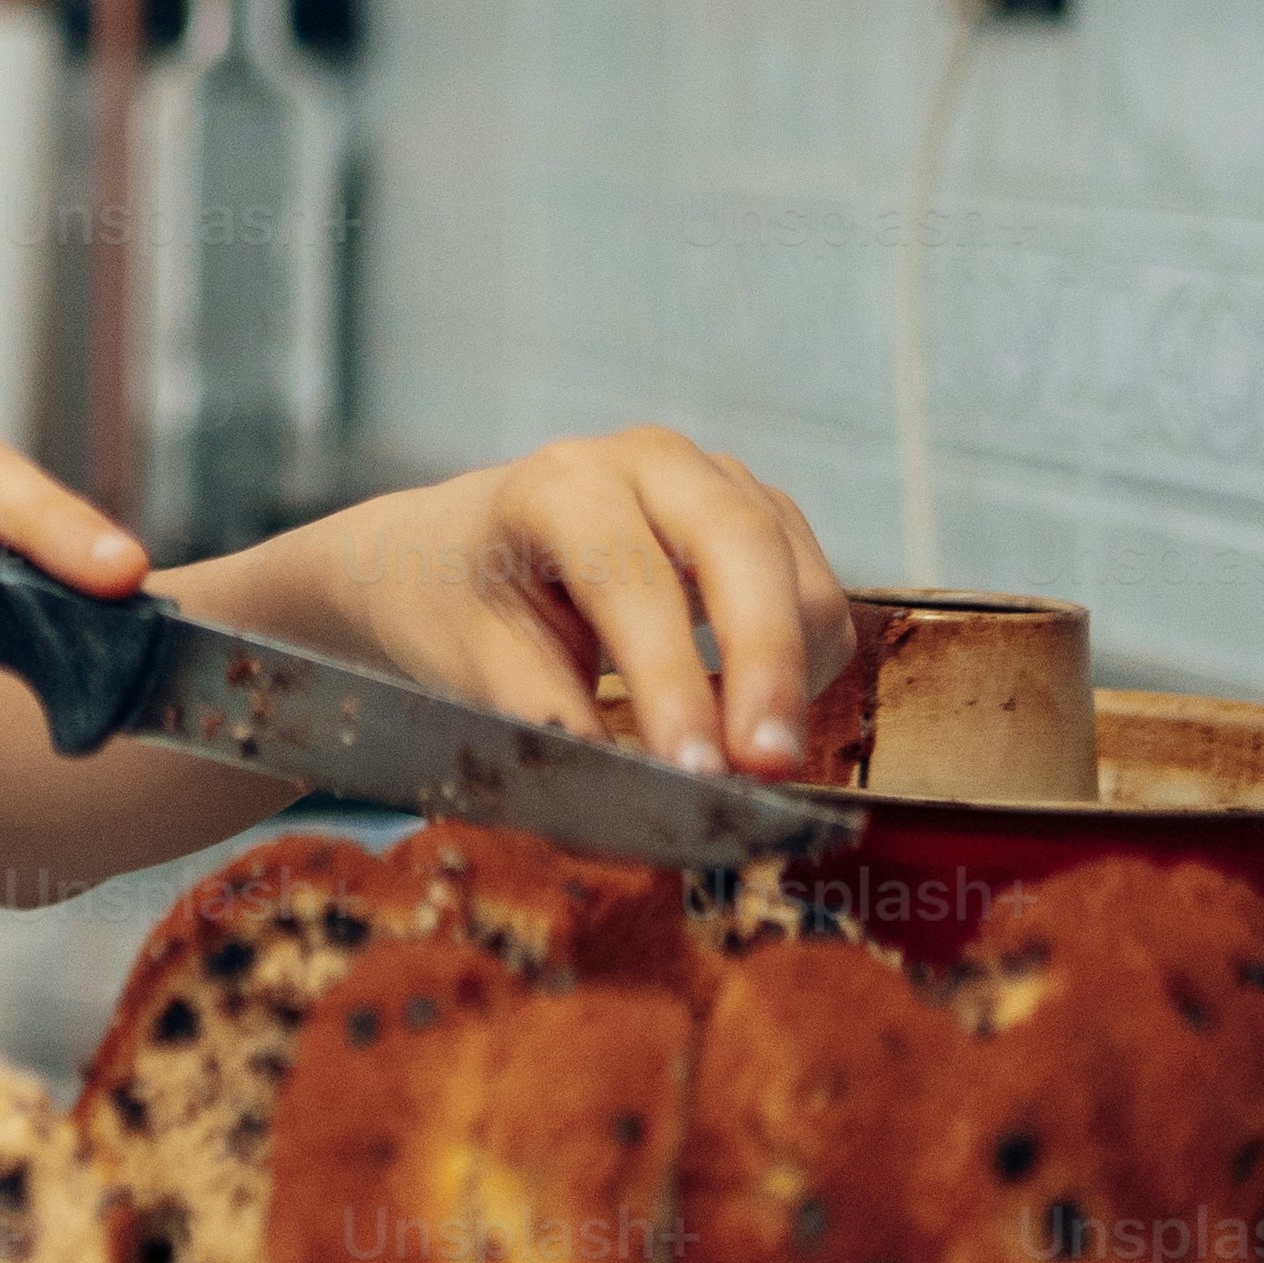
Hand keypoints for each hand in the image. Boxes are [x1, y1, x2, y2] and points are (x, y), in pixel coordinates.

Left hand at [252, 429, 854, 777]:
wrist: (449, 553)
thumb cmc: (458, 605)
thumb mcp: (473, 663)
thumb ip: (550, 722)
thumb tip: (626, 800)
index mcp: (559, 485)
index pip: (632, 579)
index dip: (670, 680)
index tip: (695, 771)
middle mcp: (647, 462)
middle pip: (742, 548)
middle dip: (767, 667)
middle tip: (768, 770)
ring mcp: (715, 481)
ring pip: (797, 574)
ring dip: (794, 676)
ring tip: (751, 765)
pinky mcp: (761, 517)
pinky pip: (814, 595)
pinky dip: (803, 666)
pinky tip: (746, 716)